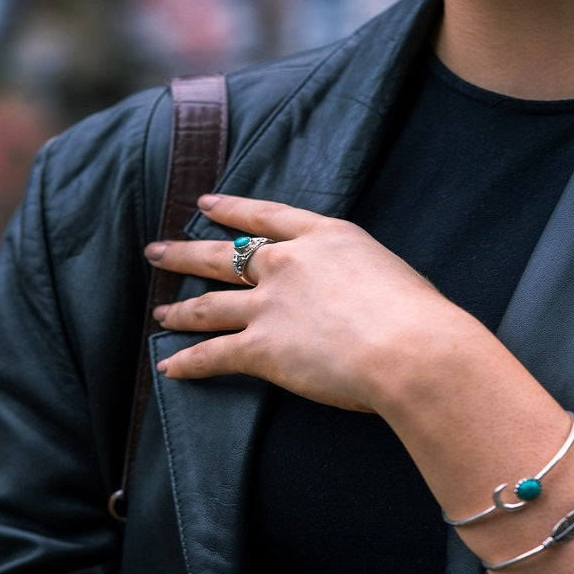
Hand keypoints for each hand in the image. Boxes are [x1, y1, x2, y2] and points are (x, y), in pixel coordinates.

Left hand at [145, 193, 462, 411]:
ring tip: (159, 314)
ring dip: (179, 311)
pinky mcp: (261, 348)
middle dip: (185, 253)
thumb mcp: (388, 271)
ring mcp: (269, 304)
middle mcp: (287, 264)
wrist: (410, 347)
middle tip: (156, 252)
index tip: (204, 204)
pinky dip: (188, 363)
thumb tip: (354, 294)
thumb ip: (357, 275)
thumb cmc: (418, 314)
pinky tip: (168, 369)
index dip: (230, 209)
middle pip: (223, 255)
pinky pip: (213, 355)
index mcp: (323, 236)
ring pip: (209, 305)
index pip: (265, 217)